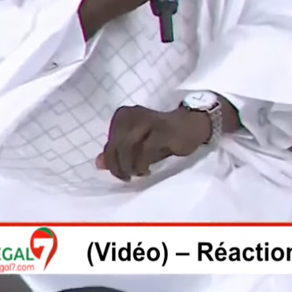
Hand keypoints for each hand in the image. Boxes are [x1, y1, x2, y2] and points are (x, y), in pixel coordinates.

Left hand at [95, 105, 210, 180]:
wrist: (192, 126)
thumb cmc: (162, 137)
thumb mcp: (137, 146)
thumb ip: (118, 152)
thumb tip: (99, 163)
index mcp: (123, 115)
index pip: (108, 143)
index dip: (111, 161)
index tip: (121, 172)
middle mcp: (133, 114)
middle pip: (115, 146)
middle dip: (118, 166)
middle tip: (127, 177)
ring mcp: (148, 119)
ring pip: (127, 146)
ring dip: (129, 165)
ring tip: (138, 174)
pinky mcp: (162, 128)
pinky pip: (145, 149)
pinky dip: (142, 163)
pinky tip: (147, 170)